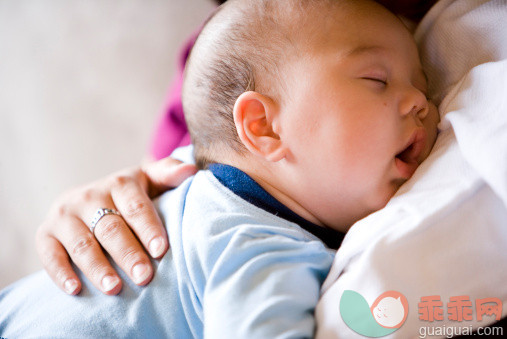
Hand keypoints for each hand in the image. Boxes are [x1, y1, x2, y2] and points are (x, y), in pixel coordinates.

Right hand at [36, 157, 196, 294]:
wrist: (89, 199)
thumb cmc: (130, 196)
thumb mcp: (150, 180)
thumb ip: (168, 174)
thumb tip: (190, 170)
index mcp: (120, 184)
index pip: (135, 206)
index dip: (148, 228)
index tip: (161, 250)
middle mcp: (90, 196)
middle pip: (110, 228)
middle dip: (128, 254)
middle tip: (144, 276)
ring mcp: (65, 215)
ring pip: (82, 244)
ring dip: (97, 268)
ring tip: (114, 288)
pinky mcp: (45, 233)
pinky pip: (50, 254)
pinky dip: (60, 272)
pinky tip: (75, 289)